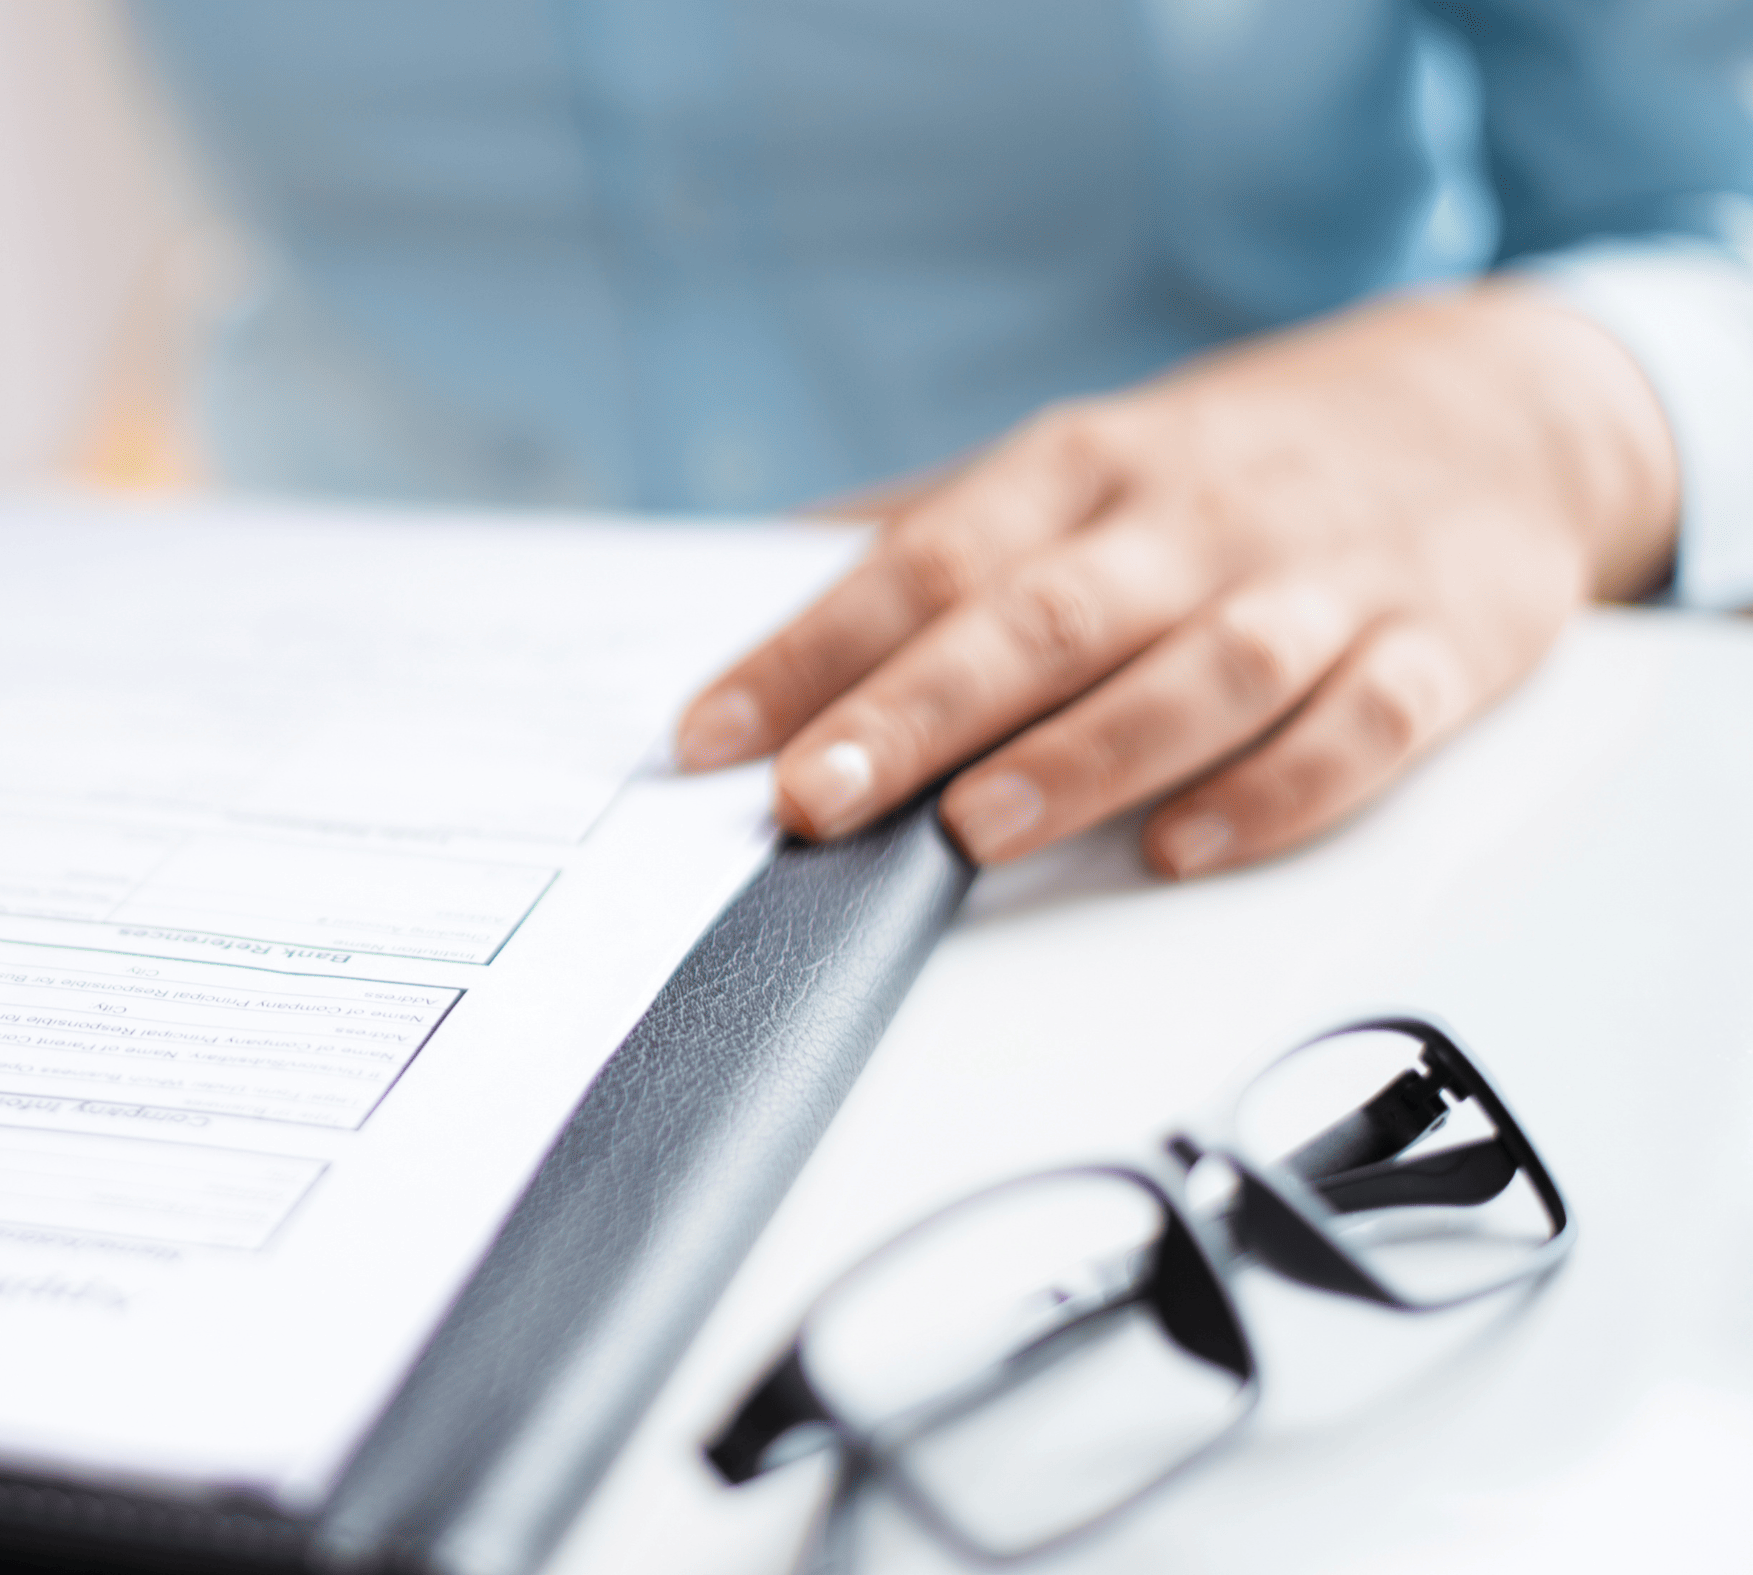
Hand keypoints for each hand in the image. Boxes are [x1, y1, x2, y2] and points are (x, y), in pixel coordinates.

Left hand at [673, 283, 1679, 874]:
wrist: (1502, 406)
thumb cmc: (1242, 460)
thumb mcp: (1086, 459)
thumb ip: (935, 525)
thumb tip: (761, 573)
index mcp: (1088, 464)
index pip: (924, 558)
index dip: (808, 650)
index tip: (711, 736)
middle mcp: (1195, 517)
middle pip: (1043, 617)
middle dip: (916, 711)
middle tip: (814, 797)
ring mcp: (1321, 582)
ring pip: (1198, 671)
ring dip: (1083, 756)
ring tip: (975, 832)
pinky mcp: (1436, 649)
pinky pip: (1360, 727)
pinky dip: (1275, 791)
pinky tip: (1182, 848)